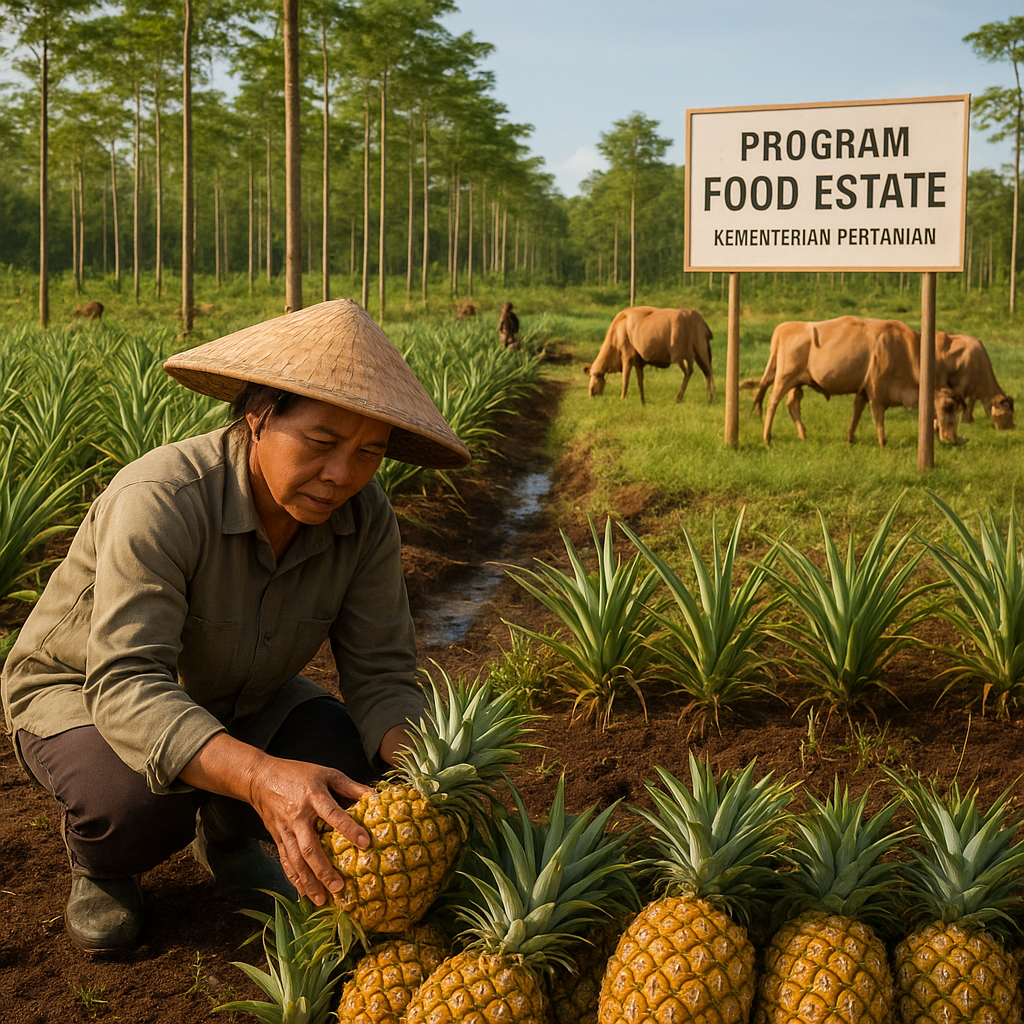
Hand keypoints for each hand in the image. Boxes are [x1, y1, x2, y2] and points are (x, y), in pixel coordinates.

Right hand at [179, 734, 374, 906]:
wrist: (261, 777)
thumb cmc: (298, 773)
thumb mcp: (326, 773)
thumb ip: (350, 786)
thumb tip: (375, 796)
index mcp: (313, 796)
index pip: (333, 814)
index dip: (349, 828)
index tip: (365, 842)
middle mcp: (298, 816)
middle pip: (309, 847)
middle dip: (323, 869)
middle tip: (339, 887)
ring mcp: (285, 830)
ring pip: (295, 860)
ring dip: (308, 881)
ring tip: (321, 899)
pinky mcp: (277, 838)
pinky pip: (285, 861)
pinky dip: (294, 878)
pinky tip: (303, 893)